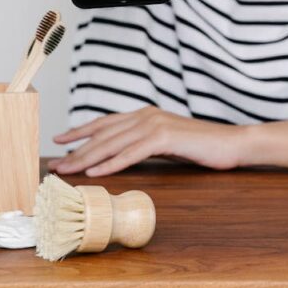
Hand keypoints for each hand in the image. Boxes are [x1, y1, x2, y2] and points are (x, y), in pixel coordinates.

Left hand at [48, 106, 246, 176]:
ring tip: (68, 171)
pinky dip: (112, 163)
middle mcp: (146, 115)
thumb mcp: (166, 142)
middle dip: (76, 149)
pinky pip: (132, 153)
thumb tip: (119, 156)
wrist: (231, 142)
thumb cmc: (200, 146)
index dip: (80, 131)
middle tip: (56, 164)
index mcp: (144, 114)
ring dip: (87, 158)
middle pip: (103, 134)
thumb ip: (143, 143)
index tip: (59, 140)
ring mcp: (155, 124)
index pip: (105, 122)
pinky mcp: (165, 137)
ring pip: (112, 143)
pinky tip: (96, 173)